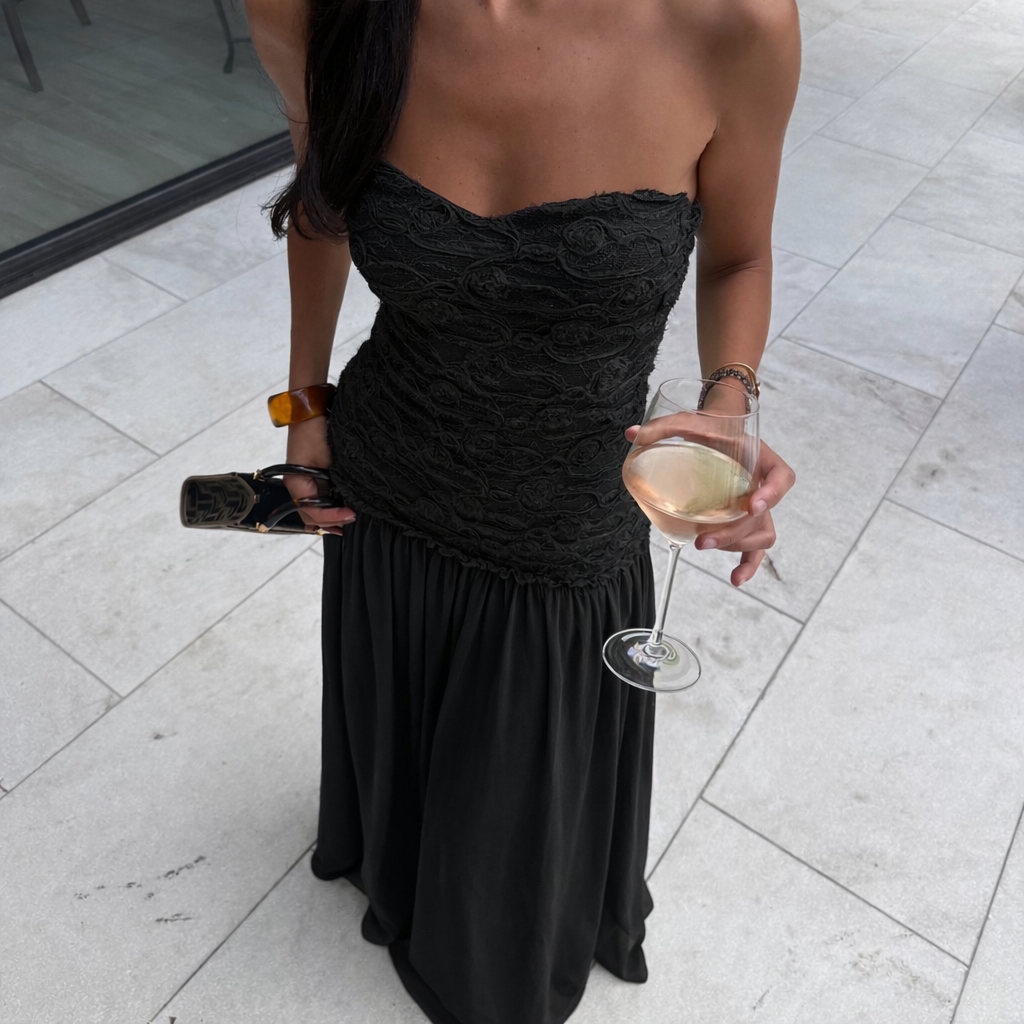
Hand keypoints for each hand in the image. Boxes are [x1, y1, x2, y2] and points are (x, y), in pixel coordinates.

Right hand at [284, 417, 355, 536]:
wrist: (311, 410)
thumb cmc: (315, 431)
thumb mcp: (327, 459)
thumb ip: (334, 483)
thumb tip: (346, 501)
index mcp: (296, 483)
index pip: (312, 511)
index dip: (332, 517)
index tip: (351, 515)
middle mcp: (296, 485)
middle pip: (309, 514)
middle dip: (329, 522)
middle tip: (349, 522)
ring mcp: (302, 480)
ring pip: (312, 507)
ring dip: (327, 515)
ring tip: (345, 519)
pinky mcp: (309, 474)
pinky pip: (315, 495)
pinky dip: (326, 504)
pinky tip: (338, 507)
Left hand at [624, 426, 794, 586]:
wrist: (719, 433)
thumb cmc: (710, 428)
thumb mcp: (690, 422)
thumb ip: (664, 426)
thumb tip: (631, 434)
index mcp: (762, 459)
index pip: (782, 478)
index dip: (772, 494)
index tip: (752, 504)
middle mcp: (764, 485)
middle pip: (763, 517)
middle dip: (734, 532)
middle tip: (704, 539)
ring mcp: (757, 507)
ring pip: (762, 535)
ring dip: (735, 546)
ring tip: (703, 545)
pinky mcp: (746, 522)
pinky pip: (755, 549)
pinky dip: (748, 566)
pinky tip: (735, 579)